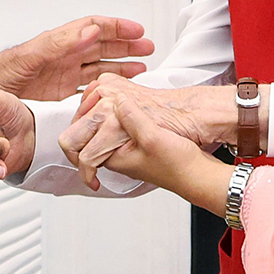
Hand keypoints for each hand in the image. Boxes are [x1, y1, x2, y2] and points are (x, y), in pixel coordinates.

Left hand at [0, 16, 153, 101]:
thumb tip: (89, 30)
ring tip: (142, 66)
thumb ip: (57, 45)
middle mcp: (60, 58)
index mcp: (54, 45)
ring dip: (120, 65)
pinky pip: (88, 86)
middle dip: (125, 44)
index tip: (137, 29)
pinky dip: (106, 86)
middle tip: (148, 46)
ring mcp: (61, 76)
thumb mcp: (26, 59)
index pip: (91, 28)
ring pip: (98, 66)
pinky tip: (119, 88)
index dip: (115, 27)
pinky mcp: (58, 95)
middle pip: (100, 45)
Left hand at [60, 75, 224, 189]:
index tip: (92, 105)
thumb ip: (132, 117)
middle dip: (90, 116)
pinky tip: (131, 104)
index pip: (75, 141)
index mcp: (109, 156)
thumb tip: (116, 100)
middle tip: (101, 99)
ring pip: (101, 126)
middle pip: (85, 133)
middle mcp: (112, 153)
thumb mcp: (153, 137)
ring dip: (105, 113)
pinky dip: (120, 112)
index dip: (80, 120)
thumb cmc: (178, 164)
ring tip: (116, 100)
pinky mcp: (137, 141)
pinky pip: (118, 123)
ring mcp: (124, 148)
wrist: (198, 174)